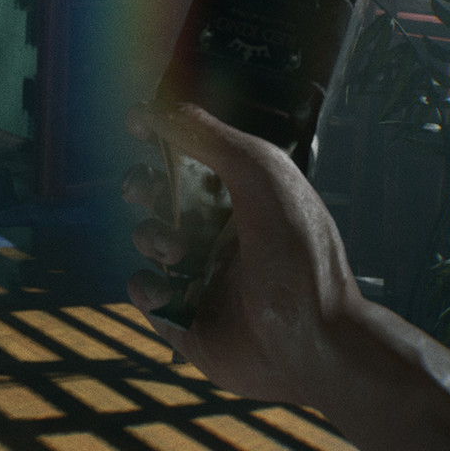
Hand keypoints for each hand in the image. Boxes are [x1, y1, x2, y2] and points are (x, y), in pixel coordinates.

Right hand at [121, 102, 362, 404]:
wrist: (312, 341)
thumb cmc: (299, 254)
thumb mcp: (263, 176)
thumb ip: (212, 137)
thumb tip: (160, 110)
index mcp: (245, 195)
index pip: (193, 154)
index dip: (162, 134)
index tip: (137, 122)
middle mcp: (221, 232)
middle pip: (160, 193)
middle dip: (143, 184)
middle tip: (147, 190)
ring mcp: (200, 274)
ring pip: (148, 238)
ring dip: (153, 236)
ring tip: (179, 251)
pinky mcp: (182, 317)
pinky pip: (143, 290)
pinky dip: (145, 285)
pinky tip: (167, 290)